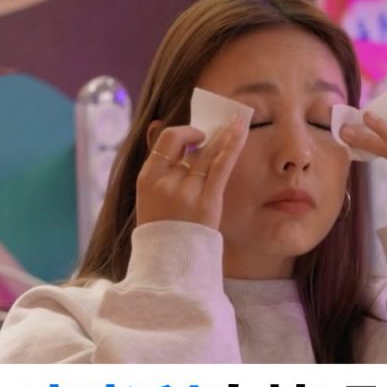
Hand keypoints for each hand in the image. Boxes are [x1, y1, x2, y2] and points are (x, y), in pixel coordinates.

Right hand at [135, 114, 248, 229]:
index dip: (184, 133)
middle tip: (221, 129)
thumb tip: (163, 132)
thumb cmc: (164, 231)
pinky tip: (240, 129)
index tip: (197, 136)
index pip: (165, 140)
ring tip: (238, 121)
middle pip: (189, 145)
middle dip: (206, 135)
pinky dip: (232, 144)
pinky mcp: (206, 201)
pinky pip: (221, 165)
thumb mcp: (150, 198)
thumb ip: (160, 170)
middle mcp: (164, 181)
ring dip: (224, 135)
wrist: (170, 265)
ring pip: (208, 153)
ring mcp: (185, 191)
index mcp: (147, 178)